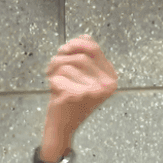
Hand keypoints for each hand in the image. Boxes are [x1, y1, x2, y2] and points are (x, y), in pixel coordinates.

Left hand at [44, 35, 117, 149]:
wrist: (62, 127)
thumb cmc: (70, 101)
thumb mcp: (82, 77)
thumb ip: (86, 57)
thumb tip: (85, 35)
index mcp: (110, 78)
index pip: (93, 48)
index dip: (75, 44)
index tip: (64, 50)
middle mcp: (106, 85)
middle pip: (80, 55)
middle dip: (62, 56)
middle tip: (54, 64)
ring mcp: (92, 91)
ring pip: (67, 64)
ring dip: (55, 68)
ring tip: (53, 77)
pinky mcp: (75, 95)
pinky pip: (58, 75)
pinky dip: (51, 80)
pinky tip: (53, 90)